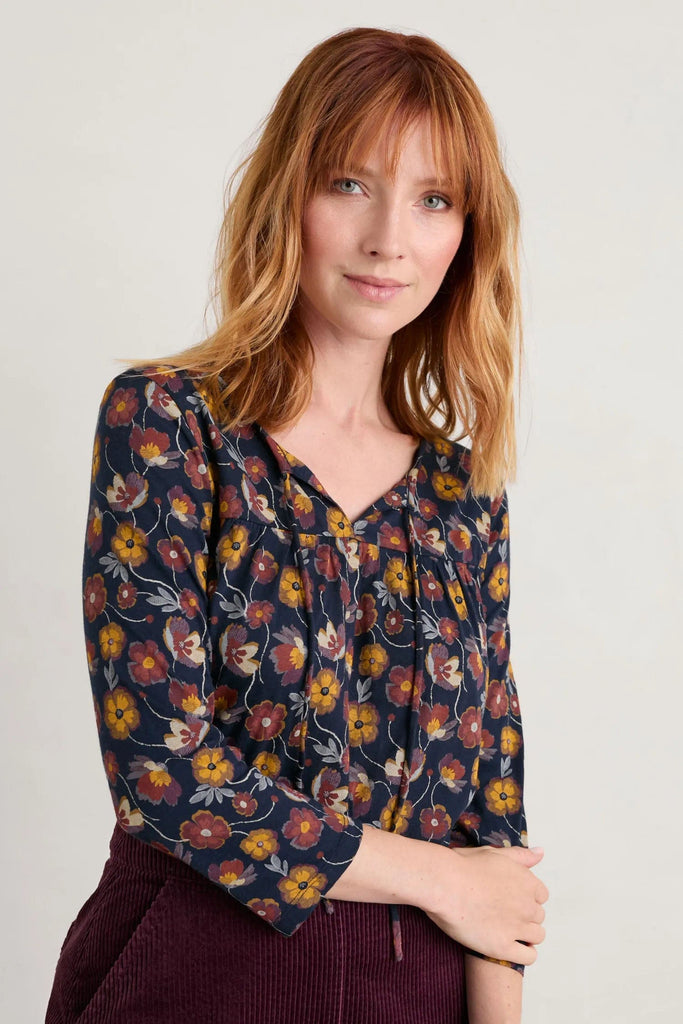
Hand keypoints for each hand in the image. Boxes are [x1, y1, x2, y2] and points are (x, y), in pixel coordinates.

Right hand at [423, 845, 547, 964]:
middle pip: (538, 916)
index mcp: (527, 881)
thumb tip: (541, 852)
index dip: (526, 898)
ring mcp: (516, 927)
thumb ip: (521, 856)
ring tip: (505, 931)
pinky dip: (523, 954)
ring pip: (537, 936)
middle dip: (524, 916)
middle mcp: (527, 905)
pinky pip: (528, 957)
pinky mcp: (503, 947)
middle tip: (502, 914)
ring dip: (525, 935)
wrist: (443, 884)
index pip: (541, 896)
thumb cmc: (463, 866)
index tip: (510, 899)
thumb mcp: (495, 854)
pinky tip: (508, 947)